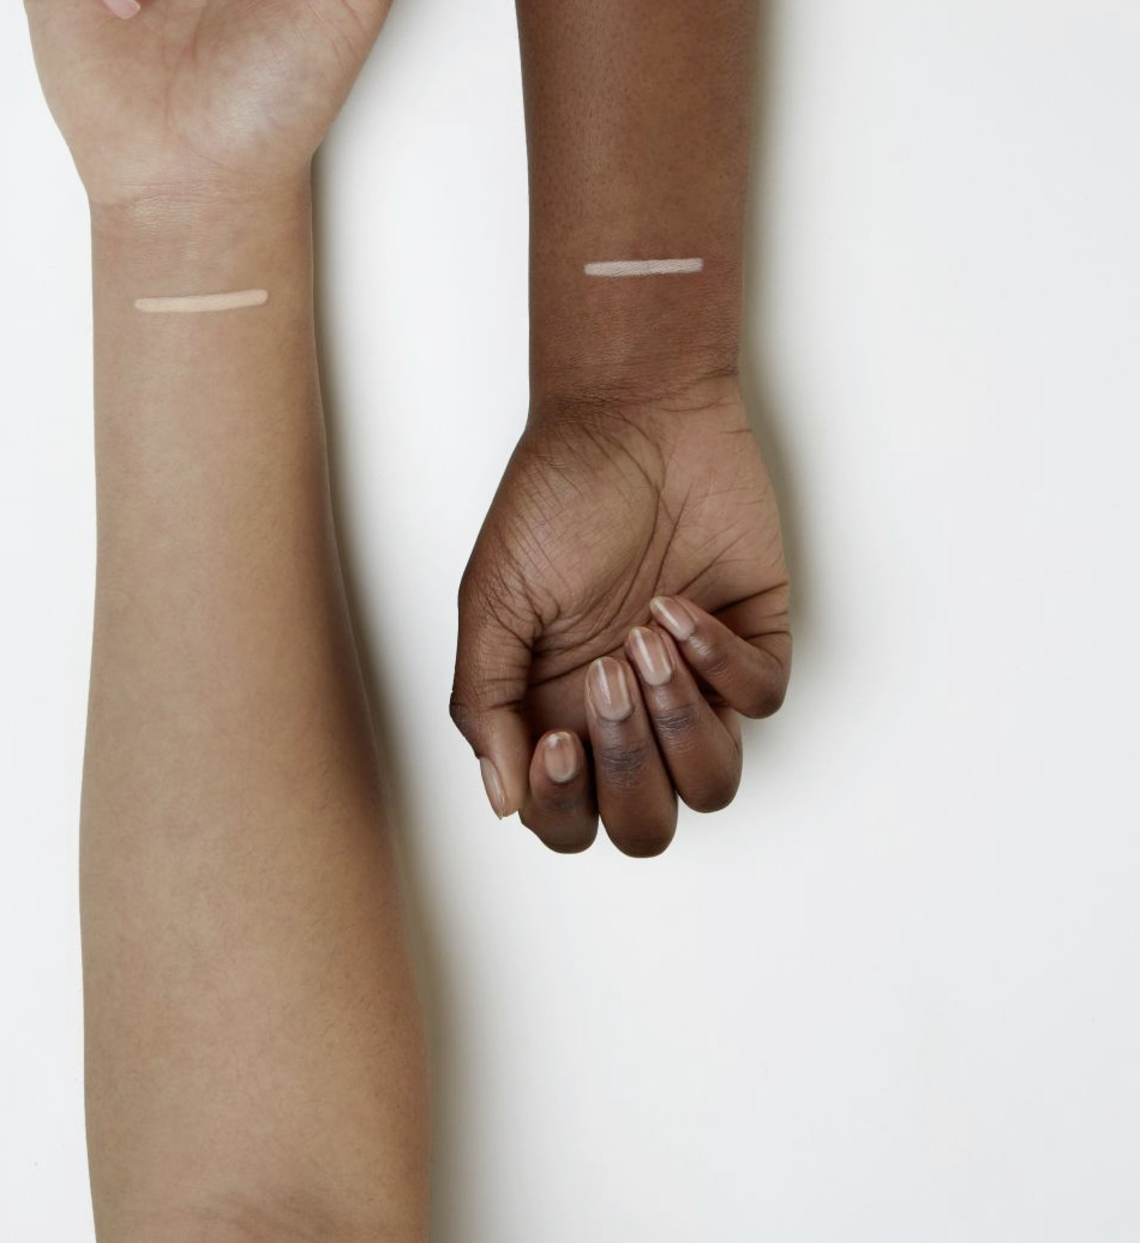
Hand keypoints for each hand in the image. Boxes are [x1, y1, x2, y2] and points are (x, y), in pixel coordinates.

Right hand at [452, 375, 791, 854]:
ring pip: (712, 783)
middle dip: (628, 770)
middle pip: (643, 824)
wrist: (632, 418)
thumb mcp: (490, 598)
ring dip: (679, 722)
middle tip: (605, 680)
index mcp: (553, 710)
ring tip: (643, 640)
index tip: (555, 738)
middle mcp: (626, 712)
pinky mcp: (751, 642)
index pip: (564, 818)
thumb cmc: (553, 498)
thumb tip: (500, 800)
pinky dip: (719, 661)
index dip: (563, 805)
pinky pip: (758, 701)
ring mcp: (694, 683)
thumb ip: (484, 702)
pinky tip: (678, 604)